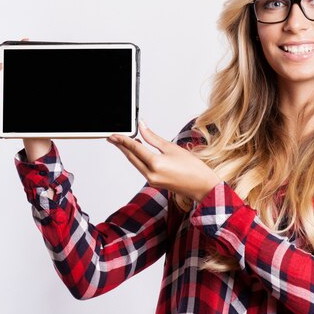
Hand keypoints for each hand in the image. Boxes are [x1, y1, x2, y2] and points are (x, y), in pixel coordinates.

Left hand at [107, 121, 221, 202]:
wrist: (201, 186)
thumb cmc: (192, 168)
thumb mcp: (172, 148)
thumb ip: (153, 138)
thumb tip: (142, 127)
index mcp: (155, 164)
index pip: (134, 148)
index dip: (122, 140)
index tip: (114, 134)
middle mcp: (150, 174)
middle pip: (131, 157)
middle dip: (121, 146)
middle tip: (112, 137)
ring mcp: (151, 180)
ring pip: (135, 164)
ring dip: (128, 153)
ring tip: (122, 142)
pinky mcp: (154, 182)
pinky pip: (141, 169)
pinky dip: (137, 159)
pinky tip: (137, 152)